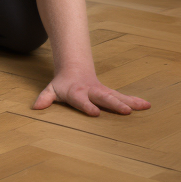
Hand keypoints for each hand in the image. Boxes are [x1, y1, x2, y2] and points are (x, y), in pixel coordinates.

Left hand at [33, 69, 149, 116]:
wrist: (74, 69)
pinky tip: (146, 105)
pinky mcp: (110, 93)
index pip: (81, 100)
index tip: (95, 113)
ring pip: (115, 96)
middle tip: (125, 110)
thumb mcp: (51, 89)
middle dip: (114, 104)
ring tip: (142, 106)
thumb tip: (35, 107)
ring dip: (128, 101)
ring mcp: (101, 91)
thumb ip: (45, 98)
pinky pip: (123, 97)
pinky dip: (134, 101)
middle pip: (103, 98)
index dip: (86, 106)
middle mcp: (91, 91)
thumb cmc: (63, 84)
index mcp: (76, 92)